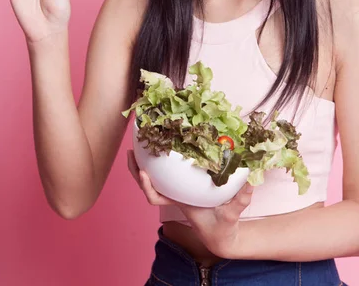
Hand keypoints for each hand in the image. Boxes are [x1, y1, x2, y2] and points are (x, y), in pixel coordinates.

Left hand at [127, 149, 252, 256]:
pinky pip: (165, 174)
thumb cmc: (223, 227)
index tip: (143, 172)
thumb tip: (250, 183)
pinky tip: (159, 149)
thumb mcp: (231, 215)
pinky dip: (158, 164)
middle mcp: (175, 195)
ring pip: (154, 179)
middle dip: (136, 170)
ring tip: (137, 146)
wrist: (222, 234)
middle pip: (147, 185)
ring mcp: (177, 190)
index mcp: (180, 202)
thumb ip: (239, 201)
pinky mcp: (182, 185)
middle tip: (130, 151)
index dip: (147, 186)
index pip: (155, 197)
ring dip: (142, 164)